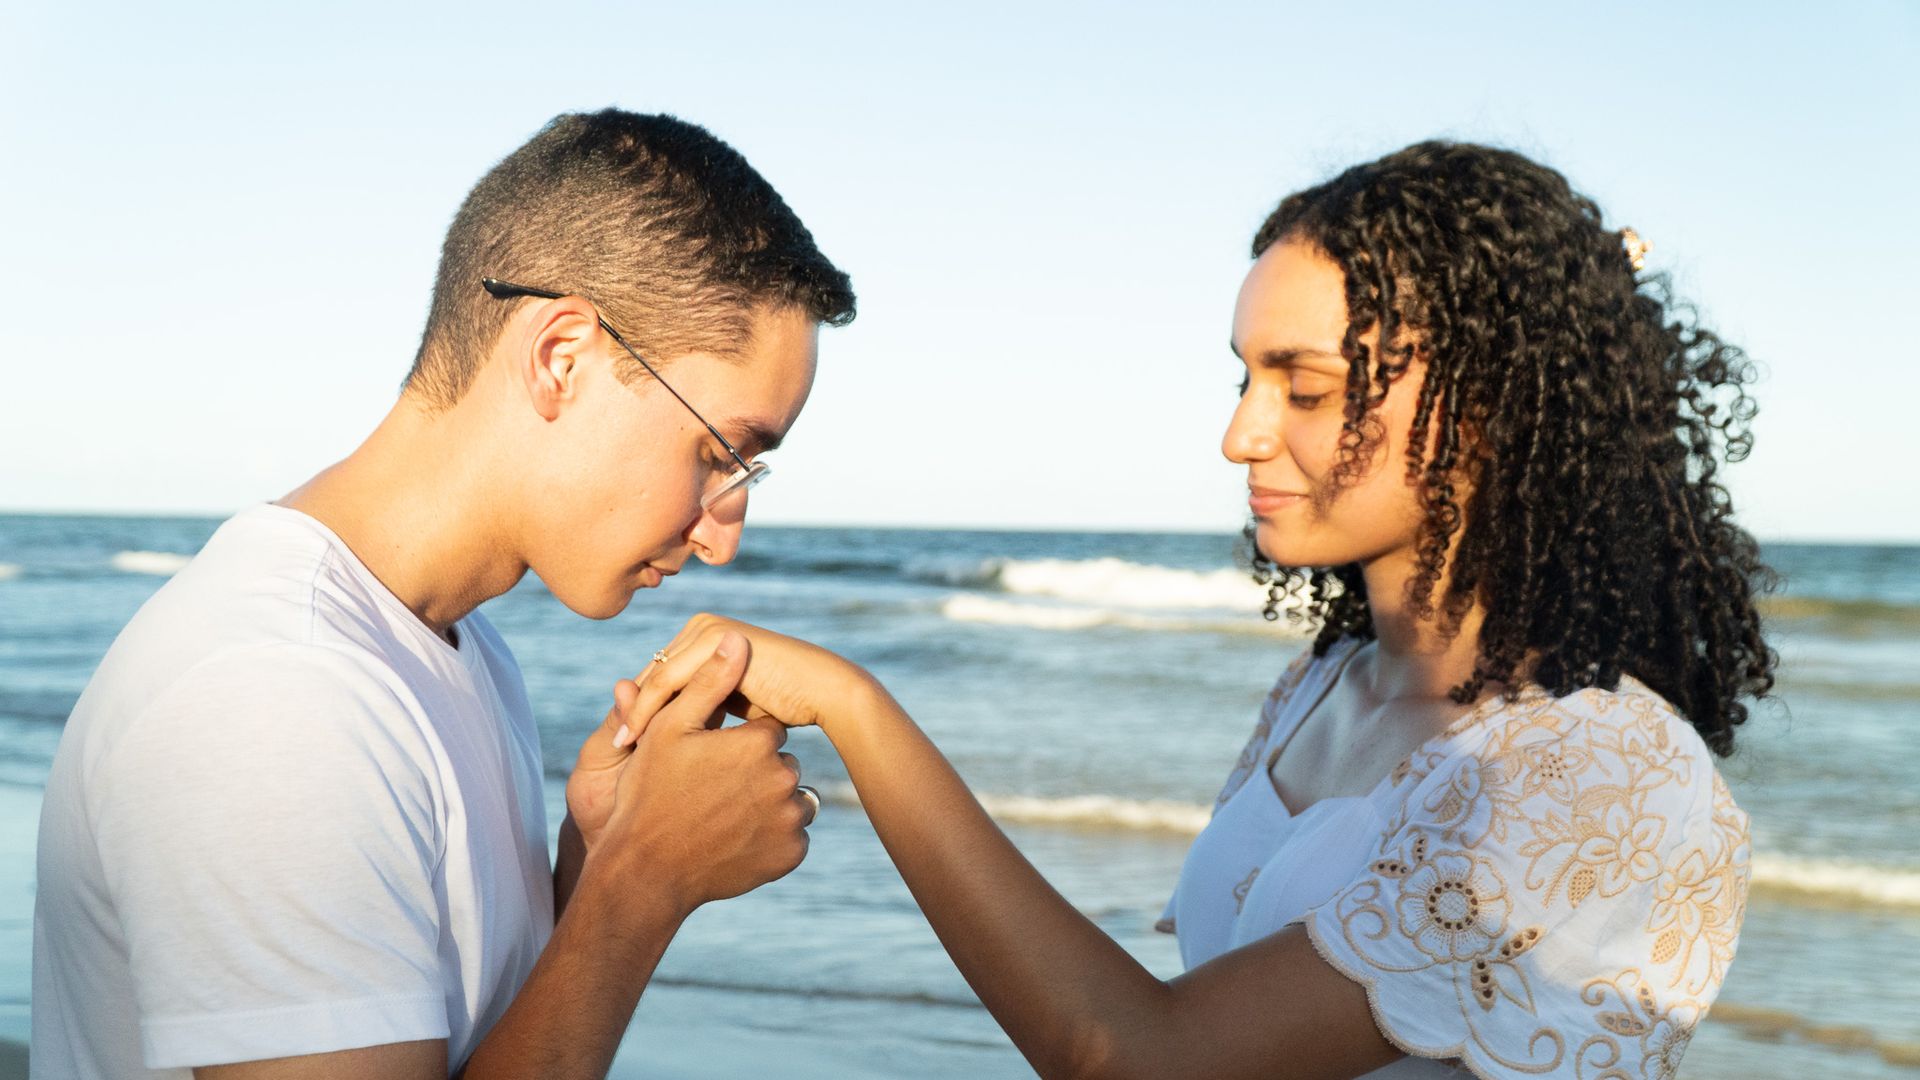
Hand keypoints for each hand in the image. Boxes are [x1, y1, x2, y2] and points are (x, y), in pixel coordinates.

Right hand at [572, 631, 814, 911]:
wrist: (647, 873)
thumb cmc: (649, 794)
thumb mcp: (671, 730)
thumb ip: (708, 682)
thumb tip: (735, 637)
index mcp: (758, 743)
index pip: (765, 729)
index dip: (736, 742)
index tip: (710, 759)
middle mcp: (783, 779)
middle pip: (778, 763)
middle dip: (753, 771)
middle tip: (713, 789)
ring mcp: (790, 820)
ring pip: (787, 798)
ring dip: (765, 803)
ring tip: (723, 815)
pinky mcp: (791, 855)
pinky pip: (790, 835)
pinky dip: (770, 836)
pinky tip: (736, 839)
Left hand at [610, 613, 878, 748]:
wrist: (823, 692)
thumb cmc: (784, 705)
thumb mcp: (731, 704)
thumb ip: (701, 706)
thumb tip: (662, 725)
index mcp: (702, 637)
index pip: (661, 678)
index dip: (640, 712)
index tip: (622, 748)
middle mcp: (700, 627)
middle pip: (653, 676)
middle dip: (632, 712)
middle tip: (611, 750)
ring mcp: (705, 630)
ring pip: (655, 679)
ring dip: (634, 714)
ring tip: (618, 750)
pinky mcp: (711, 640)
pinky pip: (667, 682)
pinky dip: (648, 711)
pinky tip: (638, 741)